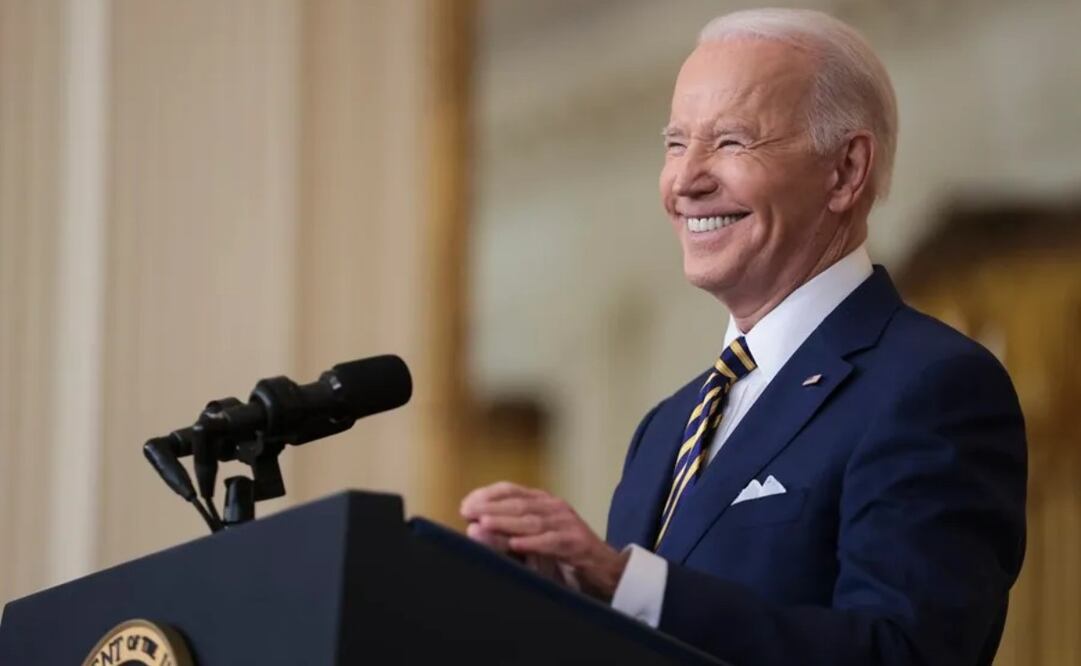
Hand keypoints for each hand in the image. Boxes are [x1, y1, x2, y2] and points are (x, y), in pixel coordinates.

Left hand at [460, 481, 629, 601]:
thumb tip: (476, 527)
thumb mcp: (536, 535)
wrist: (604, 566)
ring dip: (506, 522)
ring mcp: (567, 523)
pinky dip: (533, 542)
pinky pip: (552, 541)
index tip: (466, 504)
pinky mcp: (577, 542)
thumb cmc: (565, 549)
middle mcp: (554, 506)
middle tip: (469, 512)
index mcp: (543, 500)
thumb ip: (510, 529)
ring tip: (485, 523)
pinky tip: (517, 544)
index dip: (487, 495)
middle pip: (518, 504)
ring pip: (532, 521)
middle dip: (491, 507)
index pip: (511, 490)